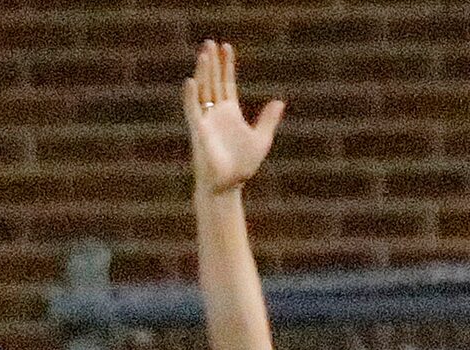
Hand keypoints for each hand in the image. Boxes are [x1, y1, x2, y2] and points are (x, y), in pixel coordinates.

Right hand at [183, 39, 284, 196]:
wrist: (227, 187)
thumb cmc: (241, 167)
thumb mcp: (261, 140)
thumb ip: (268, 120)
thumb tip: (279, 102)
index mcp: (230, 113)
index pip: (226, 83)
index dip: (226, 66)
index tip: (226, 47)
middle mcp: (216, 114)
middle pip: (212, 82)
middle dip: (212, 63)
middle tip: (210, 42)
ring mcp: (206, 121)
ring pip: (202, 91)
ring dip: (202, 72)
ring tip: (204, 53)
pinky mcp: (198, 132)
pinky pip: (193, 111)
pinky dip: (191, 97)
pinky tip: (191, 81)